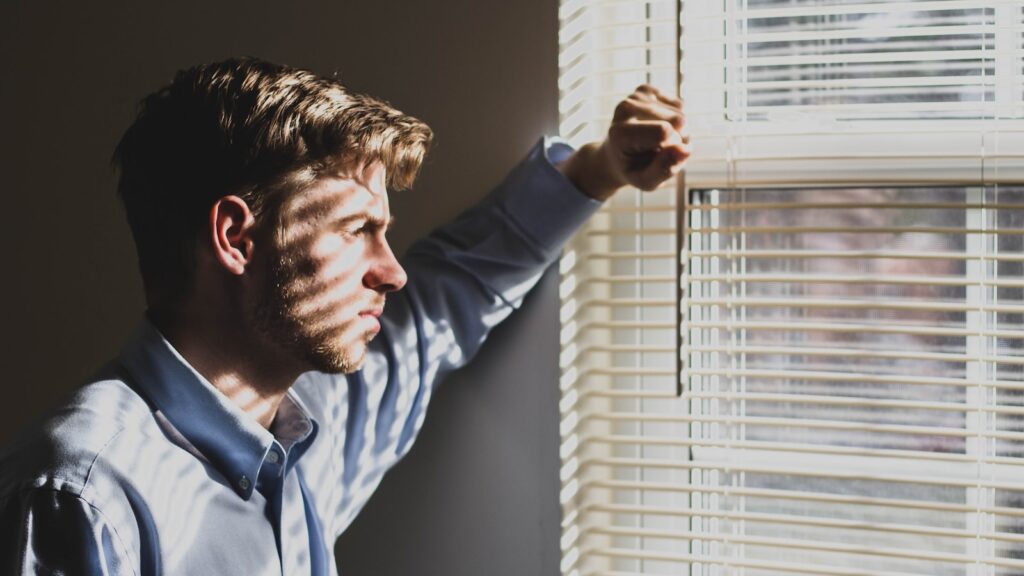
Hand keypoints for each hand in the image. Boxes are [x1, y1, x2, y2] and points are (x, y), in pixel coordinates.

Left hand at [559, 85, 688, 200]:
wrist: (615, 156)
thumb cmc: (632, 169)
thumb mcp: (646, 181)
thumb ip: (664, 170)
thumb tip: (685, 149)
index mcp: (620, 133)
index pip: (665, 131)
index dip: (673, 148)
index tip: (659, 157)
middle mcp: (625, 108)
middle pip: (678, 120)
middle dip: (678, 139)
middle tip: (660, 151)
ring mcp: (635, 96)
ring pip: (681, 113)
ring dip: (678, 132)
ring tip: (658, 142)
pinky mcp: (645, 90)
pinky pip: (679, 105)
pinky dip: (675, 119)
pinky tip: (659, 127)